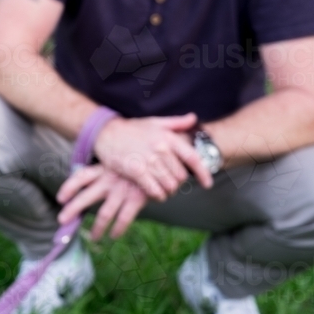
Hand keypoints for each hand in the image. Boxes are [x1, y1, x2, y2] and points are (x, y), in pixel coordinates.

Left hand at [56, 165, 146, 239]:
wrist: (159, 163)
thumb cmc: (132, 165)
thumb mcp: (115, 164)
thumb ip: (102, 175)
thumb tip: (83, 192)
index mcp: (102, 169)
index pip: (81, 177)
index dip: (69, 187)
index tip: (60, 199)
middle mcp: (109, 179)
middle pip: (87, 196)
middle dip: (73, 209)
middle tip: (61, 221)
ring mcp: (122, 190)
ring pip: (105, 213)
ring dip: (97, 228)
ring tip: (93, 237)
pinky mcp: (137, 199)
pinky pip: (124, 218)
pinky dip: (118, 229)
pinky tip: (113, 235)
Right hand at [93, 113, 212, 200]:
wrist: (106, 132)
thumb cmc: (132, 128)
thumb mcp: (155, 122)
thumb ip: (176, 122)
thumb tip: (193, 118)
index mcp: (168, 137)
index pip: (192, 158)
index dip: (202, 173)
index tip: (207, 184)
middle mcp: (160, 149)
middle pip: (180, 176)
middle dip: (178, 183)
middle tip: (171, 183)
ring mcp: (148, 160)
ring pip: (169, 185)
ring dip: (168, 191)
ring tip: (163, 189)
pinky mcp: (136, 170)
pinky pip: (154, 190)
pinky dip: (158, 195)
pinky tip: (155, 193)